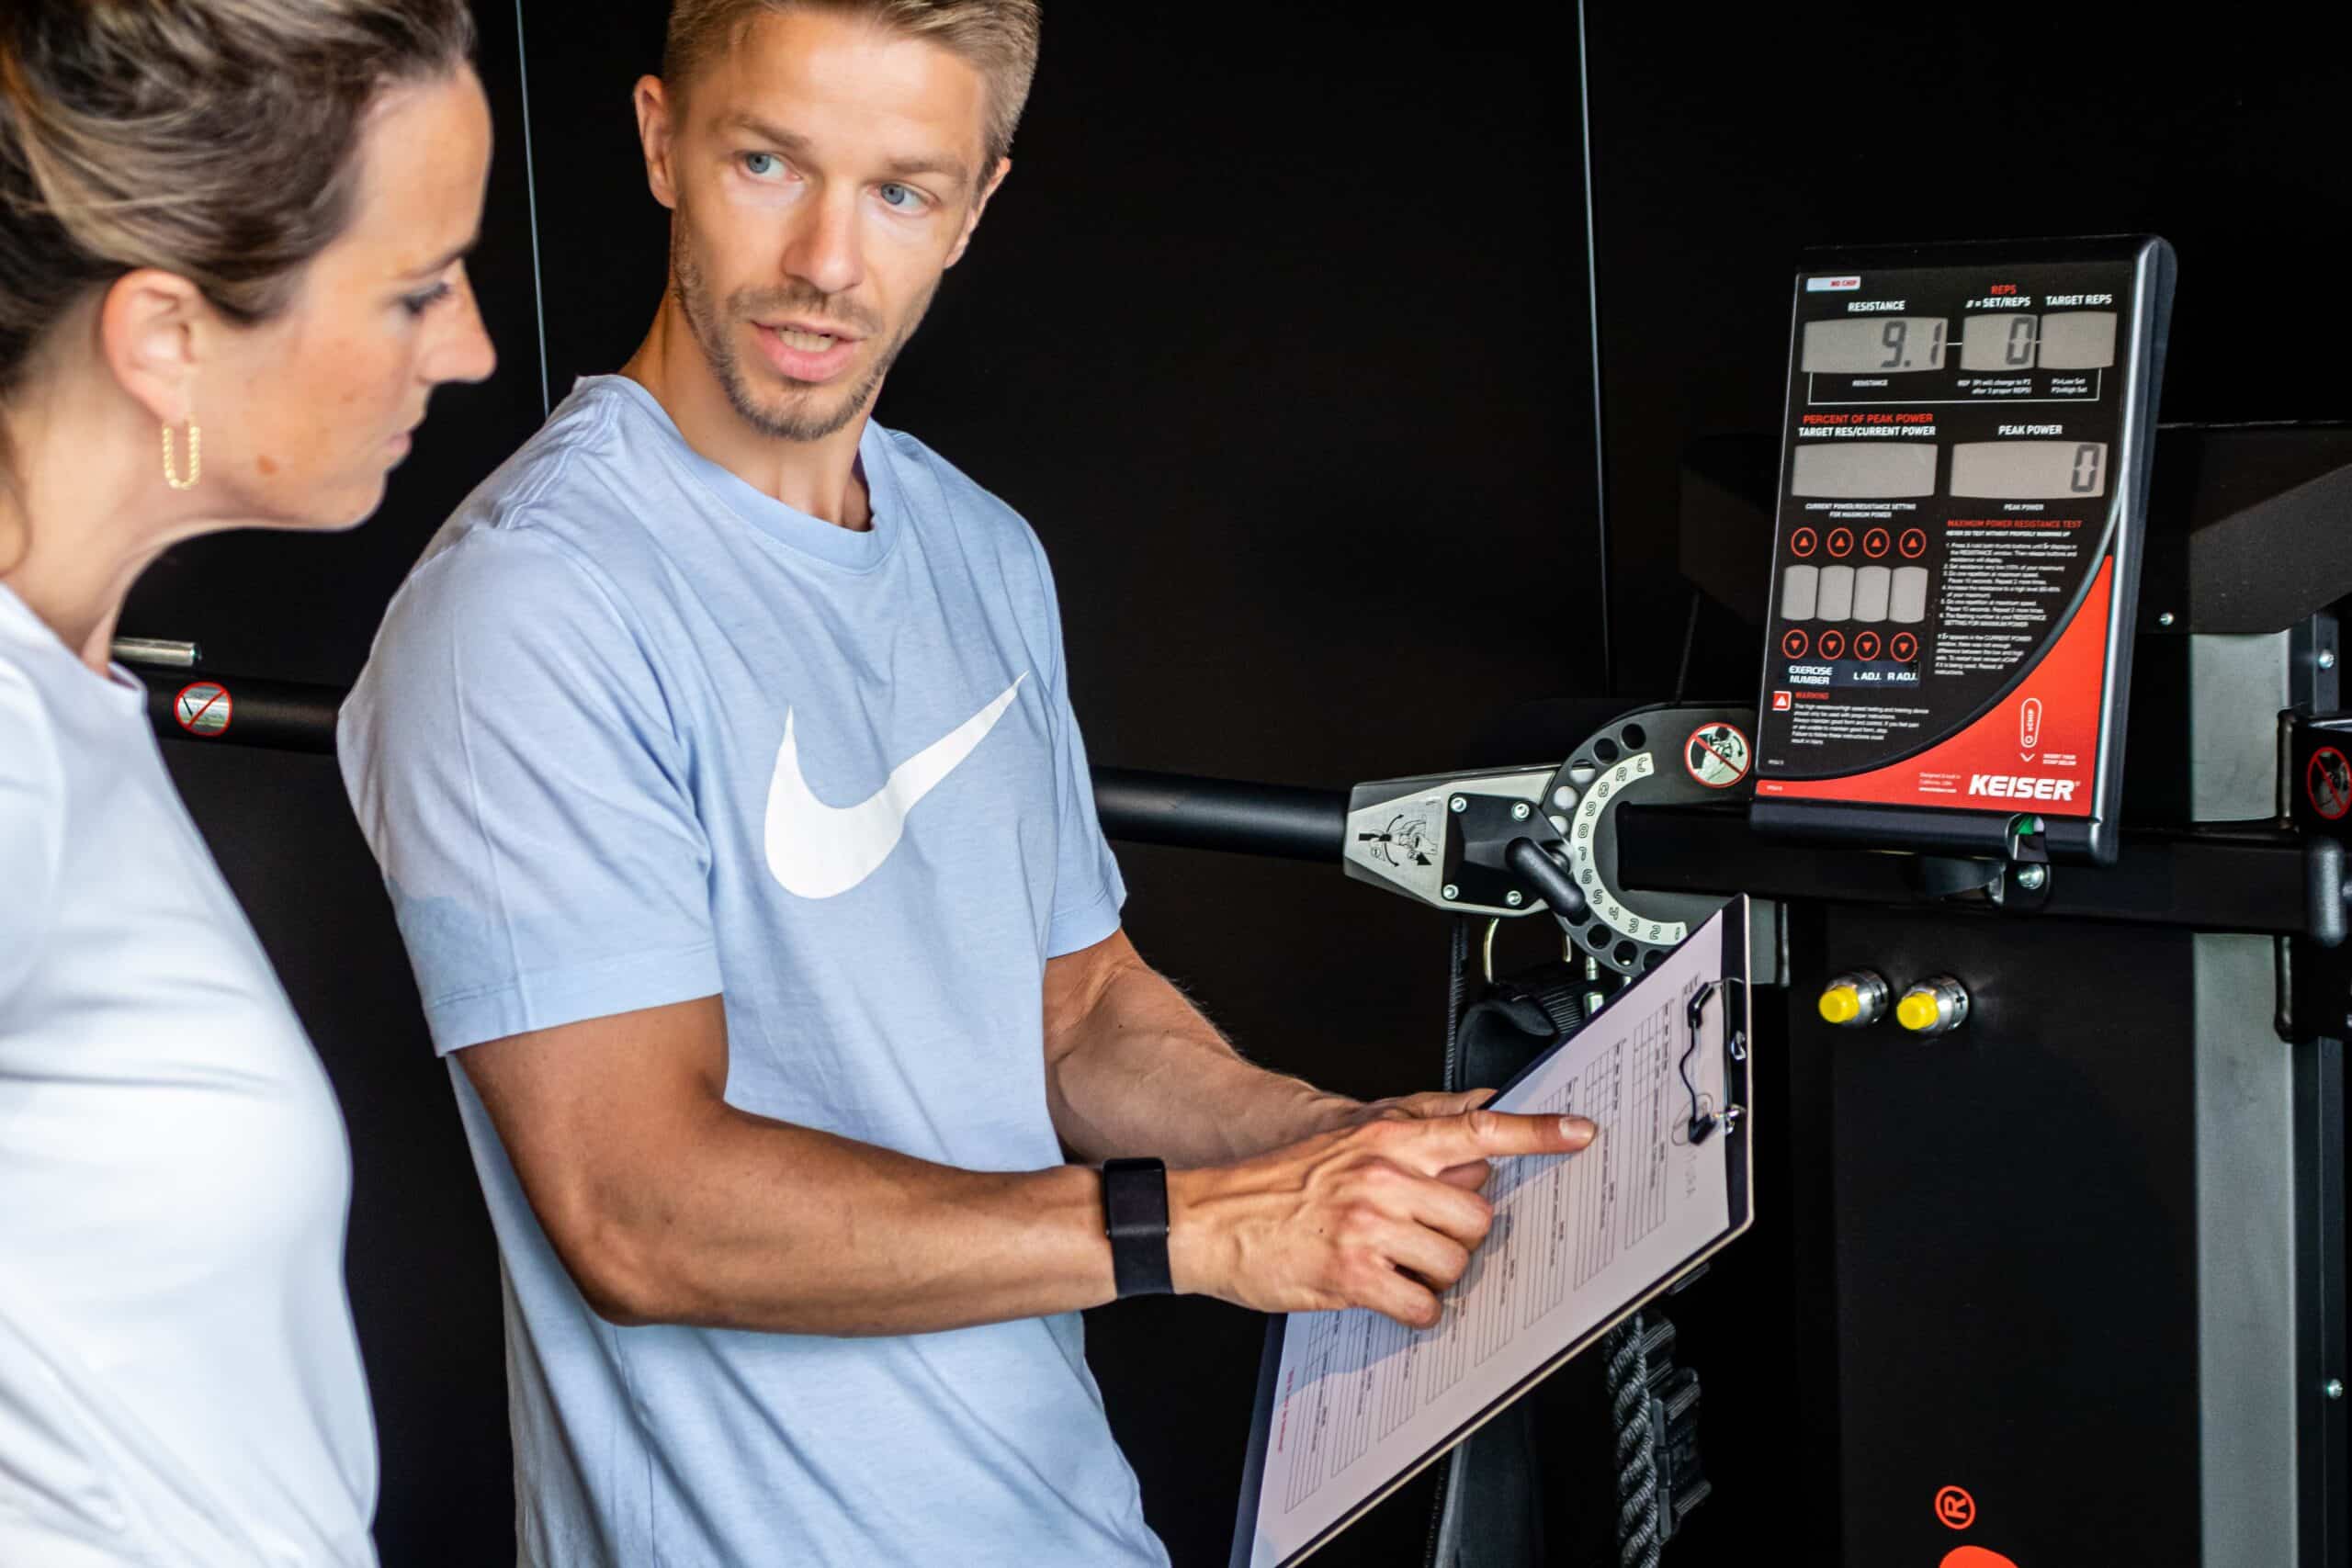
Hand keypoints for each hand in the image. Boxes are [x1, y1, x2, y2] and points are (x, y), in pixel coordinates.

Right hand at [1167, 1107, 1597, 1329]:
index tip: (1579, 1133)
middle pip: (1476, 1216)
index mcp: (1384, 1139)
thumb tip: (1472, 1150)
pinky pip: (1420, 1305)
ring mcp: (1370, 1225)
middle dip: (1459, 1239)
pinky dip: (1412, 1311)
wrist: (1207, 1218)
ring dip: (1434, 1277)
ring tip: (1393, 1267)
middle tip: (1422, 1241)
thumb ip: (1408, 1143)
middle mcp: (1383, 1175)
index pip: (1478, 1130)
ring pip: (1453, 1264)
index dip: (1537, 1134)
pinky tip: (1383, 1294)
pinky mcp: (1353, 1273)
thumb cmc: (1273, 1188)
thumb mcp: (1343, 1146)